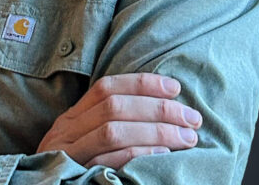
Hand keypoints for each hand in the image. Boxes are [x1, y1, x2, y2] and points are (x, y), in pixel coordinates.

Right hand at [37, 73, 202, 169]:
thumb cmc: (70, 172)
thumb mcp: (81, 143)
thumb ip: (105, 126)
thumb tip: (154, 108)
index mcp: (71, 118)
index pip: (106, 88)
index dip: (142, 84)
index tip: (175, 87)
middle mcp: (66, 131)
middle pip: (114, 107)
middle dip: (158, 108)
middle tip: (192, 117)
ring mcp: (69, 155)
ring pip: (113, 131)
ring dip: (156, 131)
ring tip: (187, 137)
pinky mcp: (75, 176)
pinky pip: (108, 162)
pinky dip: (137, 155)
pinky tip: (162, 156)